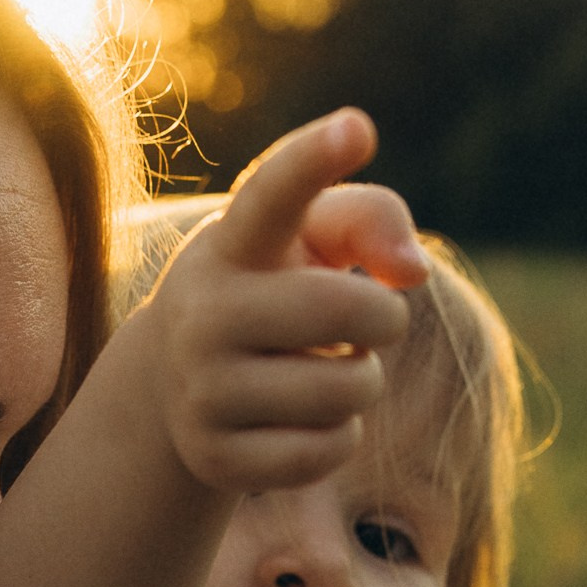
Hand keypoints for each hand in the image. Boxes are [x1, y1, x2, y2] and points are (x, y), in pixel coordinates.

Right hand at [135, 110, 426, 492]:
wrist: (174, 385)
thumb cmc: (271, 287)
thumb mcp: (309, 238)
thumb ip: (370, 220)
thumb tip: (412, 270)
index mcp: (231, 244)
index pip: (271, 194)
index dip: (314, 160)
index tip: (357, 127)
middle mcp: (202, 314)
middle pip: (342, 310)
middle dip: (383, 317)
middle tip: (368, 320)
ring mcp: (200, 391)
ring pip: (346, 392)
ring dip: (361, 382)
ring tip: (325, 370)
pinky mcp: (213, 458)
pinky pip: (326, 453)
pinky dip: (339, 437)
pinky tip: (306, 421)